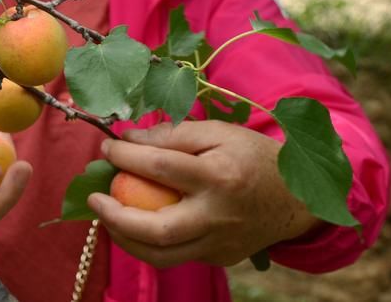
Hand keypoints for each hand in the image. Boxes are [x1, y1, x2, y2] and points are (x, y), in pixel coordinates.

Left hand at [87, 120, 320, 267]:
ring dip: (126, 238)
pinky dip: (150, 242)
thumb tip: (130, 138)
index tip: (107, 146)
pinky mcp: (219, 259)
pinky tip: (136, 223)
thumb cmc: (253, 155)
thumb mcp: (219, 131)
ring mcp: (219, 244)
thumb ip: (175, 134)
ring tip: (106, 215)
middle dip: (116, 216)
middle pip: (157, 230)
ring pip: (162, 256)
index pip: (161, 167)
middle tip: (94, 197)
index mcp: (219, 176)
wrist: (296, 198)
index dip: (126, 155)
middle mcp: (217, 216)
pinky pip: (177, 256)